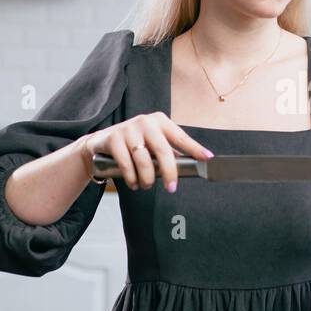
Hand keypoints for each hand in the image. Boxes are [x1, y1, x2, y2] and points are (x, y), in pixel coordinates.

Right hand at [80, 111, 212, 192]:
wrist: (102, 140)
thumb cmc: (135, 144)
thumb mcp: (154, 143)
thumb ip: (170, 152)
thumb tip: (193, 165)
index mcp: (160, 121)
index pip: (180, 137)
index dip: (194, 148)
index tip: (207, 158)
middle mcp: (146, 122)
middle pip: (163, 151)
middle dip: (169, 172)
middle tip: (171, 188)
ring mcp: (129, 128)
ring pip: (144, 160)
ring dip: (147, 178)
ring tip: (146, 185)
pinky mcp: (113, 138)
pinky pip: (126, 163)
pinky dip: (131, 177)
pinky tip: (133, 184)